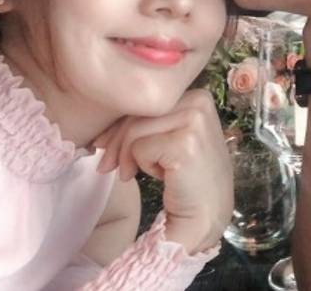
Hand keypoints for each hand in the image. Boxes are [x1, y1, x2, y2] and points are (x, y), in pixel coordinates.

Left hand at [93, 89, 233, 253]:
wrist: (208, 216)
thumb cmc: (188, 178)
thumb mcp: (169, 137)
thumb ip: (147, 121)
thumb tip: (102, 118)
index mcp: (198, 94)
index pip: (146, 100)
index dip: (121, 123)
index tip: (104, 144)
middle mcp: (199, 101)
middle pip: (138, 111)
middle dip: (116, 141)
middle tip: (107, 166)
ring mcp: (195, 121)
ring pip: (135, 129)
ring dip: (128, 156)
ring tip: (137, 173)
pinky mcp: (186, 143)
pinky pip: (141, 147)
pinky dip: (143, 165)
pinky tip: (162, 177)